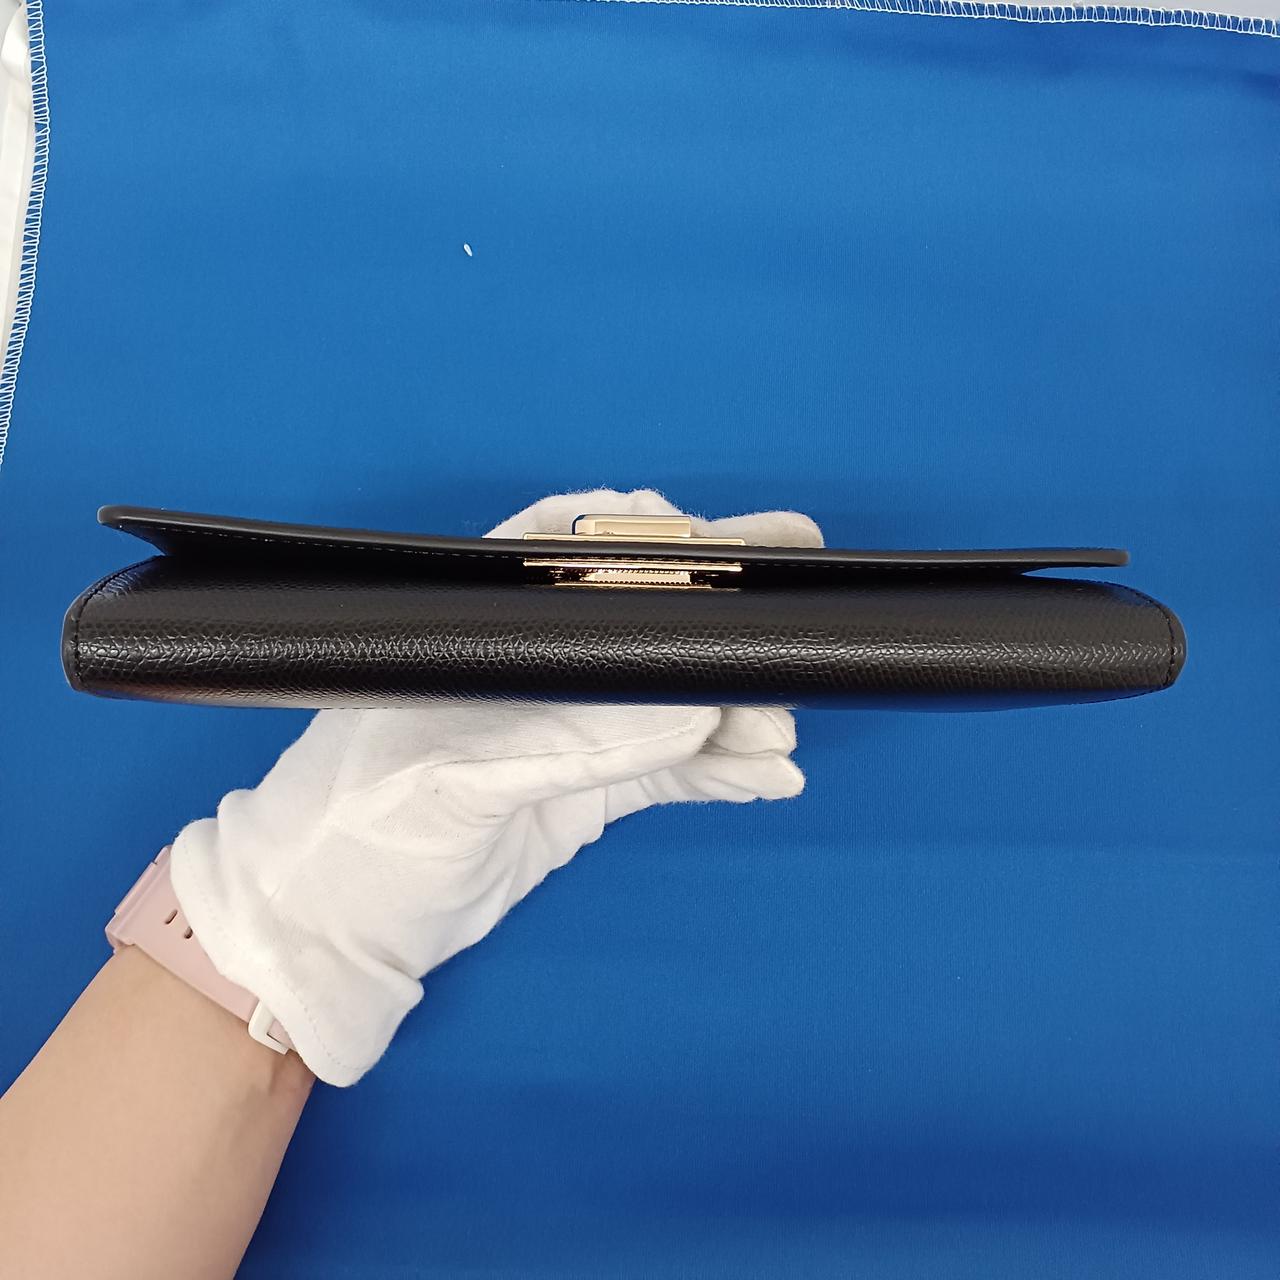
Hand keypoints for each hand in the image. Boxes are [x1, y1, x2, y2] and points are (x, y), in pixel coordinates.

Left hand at [171, 490, 822, 1084]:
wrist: (329, 936)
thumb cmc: (355, 835)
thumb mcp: (454, 780)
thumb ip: (570, 744)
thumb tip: (692, 716)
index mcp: (476, 629)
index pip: (574, 553)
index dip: (657, 542)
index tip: (734, 551)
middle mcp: (526, 667)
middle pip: (640, 626)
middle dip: (721, 635)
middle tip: (797, 642)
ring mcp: (559, 730)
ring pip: (665, 702)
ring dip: (730, 715)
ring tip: (780, 738)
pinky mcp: (579, 791)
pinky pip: (665, 769)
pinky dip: (717, 771)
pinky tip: (766, 775)